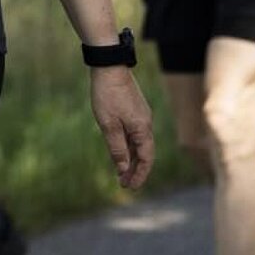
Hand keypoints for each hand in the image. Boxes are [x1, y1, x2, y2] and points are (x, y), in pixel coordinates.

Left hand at [90, 67, 155, 189]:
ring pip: (140, 143)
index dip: (139, 175)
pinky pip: (135, 133)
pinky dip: (129, 146)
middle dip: (135, 170)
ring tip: (121, 172)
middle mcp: (146, 123)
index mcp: (143, 129)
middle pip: (145, 153)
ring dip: (132, 158)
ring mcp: (141, 116)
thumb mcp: (108, 125)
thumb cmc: (107, 96)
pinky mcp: (135, 110)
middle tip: (123, 184)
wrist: (109, 67)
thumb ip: (117, 148)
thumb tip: (123, 169)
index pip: (146, 159)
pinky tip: (120, 150)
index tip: (130, 187)